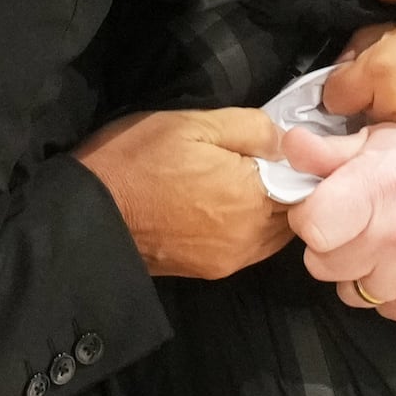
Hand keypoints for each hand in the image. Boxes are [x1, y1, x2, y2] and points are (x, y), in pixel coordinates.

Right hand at [77, 109, 291, 279]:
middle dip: (288, 189)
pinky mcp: (210, 272)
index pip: (307, 184)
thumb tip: (287, 140)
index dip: (302, 164)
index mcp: (252, 196)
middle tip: (266, 163)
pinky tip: (223, 207)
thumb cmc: (138, 161)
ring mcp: (230, 259)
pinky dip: (247, 228)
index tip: (291, 149)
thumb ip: (251, 128)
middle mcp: (250, 236)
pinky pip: (248, 248)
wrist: (88, 217)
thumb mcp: (194, 124)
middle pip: (293, 213)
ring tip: (242, 184)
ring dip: (268, 211)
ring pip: (273, 234)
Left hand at [284, 124, 395, 323]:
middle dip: (333, 248)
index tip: (328, 210)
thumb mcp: (384, 143)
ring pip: (351, 293)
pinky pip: (386, 311)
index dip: (310, 218)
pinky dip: (393, 295)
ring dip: (363, 274)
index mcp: (380, 187)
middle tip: (362, 229)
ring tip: (391, 248)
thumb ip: (330, 152)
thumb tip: (287, 145)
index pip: (310, 226)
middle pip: (321, 265)